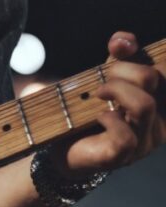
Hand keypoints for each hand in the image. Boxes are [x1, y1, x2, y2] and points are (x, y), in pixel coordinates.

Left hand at [51, 31, 164, 178]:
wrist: (62, 147)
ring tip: (97, 93)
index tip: (118, 50)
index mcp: (160, 99)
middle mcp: (159, 120)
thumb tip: (122, 40)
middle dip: (123, 70)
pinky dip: (108, 119)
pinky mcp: (122, 155)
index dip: (143, 54)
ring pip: (144, 105)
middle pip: (155, 78)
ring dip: (116, 90)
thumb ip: (118, 58)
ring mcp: (144, 141)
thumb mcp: (105, 78)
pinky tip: (98, 117)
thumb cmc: (88, 112)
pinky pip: (126, 135)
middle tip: (101, 78)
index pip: (165, 69)